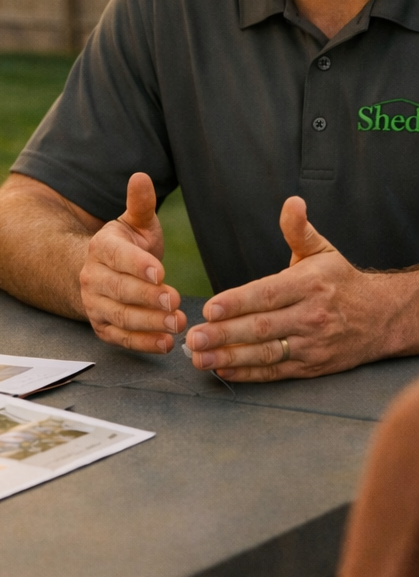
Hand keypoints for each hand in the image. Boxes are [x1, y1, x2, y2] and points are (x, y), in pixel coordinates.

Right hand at [79, 172, 184, 352]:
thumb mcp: (136, 224)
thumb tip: (141, 176)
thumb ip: (141, 204)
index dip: (137, 265)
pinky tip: (165, 343)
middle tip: (175, 302)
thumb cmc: (128, 247)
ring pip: (120, 316)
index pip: (116, 256)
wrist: (102, 274)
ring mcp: (94, 303)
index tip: (161, 273)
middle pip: (118, 289)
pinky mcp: (102, 327)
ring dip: (149, 323)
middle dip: (148, 298)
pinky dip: (142, 343)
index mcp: (101, 246)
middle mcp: (91, 276)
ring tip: (177, 324)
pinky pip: (120, 338)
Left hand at [186, 196, 386, 380]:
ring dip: (230, 357)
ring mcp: (312, 344)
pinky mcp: (312, 367)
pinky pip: (276, 372)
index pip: (267, 295)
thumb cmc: (341, 280)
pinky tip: (223, 370)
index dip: (237, 302)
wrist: (382, 317)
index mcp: (308, 285)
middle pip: (262, 327)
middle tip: (194, 338)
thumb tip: (292, 202)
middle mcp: (310, 316)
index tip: (209, 308)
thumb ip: (298, 229)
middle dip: (224, 334)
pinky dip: (249, 373)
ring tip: (200, 358)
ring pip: (266, 353)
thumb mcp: (322, 250)